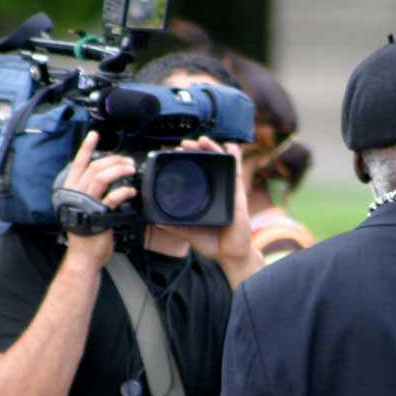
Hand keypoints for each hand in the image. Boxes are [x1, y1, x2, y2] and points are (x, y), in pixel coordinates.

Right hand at [60, 131, 136, 267]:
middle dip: (114, 160)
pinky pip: (112, 197)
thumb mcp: (84, 207)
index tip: (94, 135)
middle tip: (127, 161)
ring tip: (130, 169)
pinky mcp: (97, 215)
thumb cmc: (86, 232)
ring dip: (119, 170)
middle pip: (95, 167)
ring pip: (101, 177)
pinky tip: (131, 190)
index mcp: (71, 190)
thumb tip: (107, 176)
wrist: (84, 255)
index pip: (78, 164)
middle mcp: (75, 194)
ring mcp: (85, 204)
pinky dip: (123, 191)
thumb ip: (91, 192)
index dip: (86, 148)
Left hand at [151, 137, 261, 286]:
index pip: (193, 174)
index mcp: (203, 198)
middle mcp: (215, 191)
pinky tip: (231, 147)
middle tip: (183, 144)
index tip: (174, 153)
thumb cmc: (212, 243)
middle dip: (195, 150)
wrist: (230, 254)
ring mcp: (227, 190)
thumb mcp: (189, 234)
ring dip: (212, 148)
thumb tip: (157, 222)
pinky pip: (237, 172)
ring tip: (202, 141)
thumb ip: (175, 228)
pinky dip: (236, 158)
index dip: (185, 161)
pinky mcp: (238, 194)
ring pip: (220, 163)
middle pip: (206, 163)